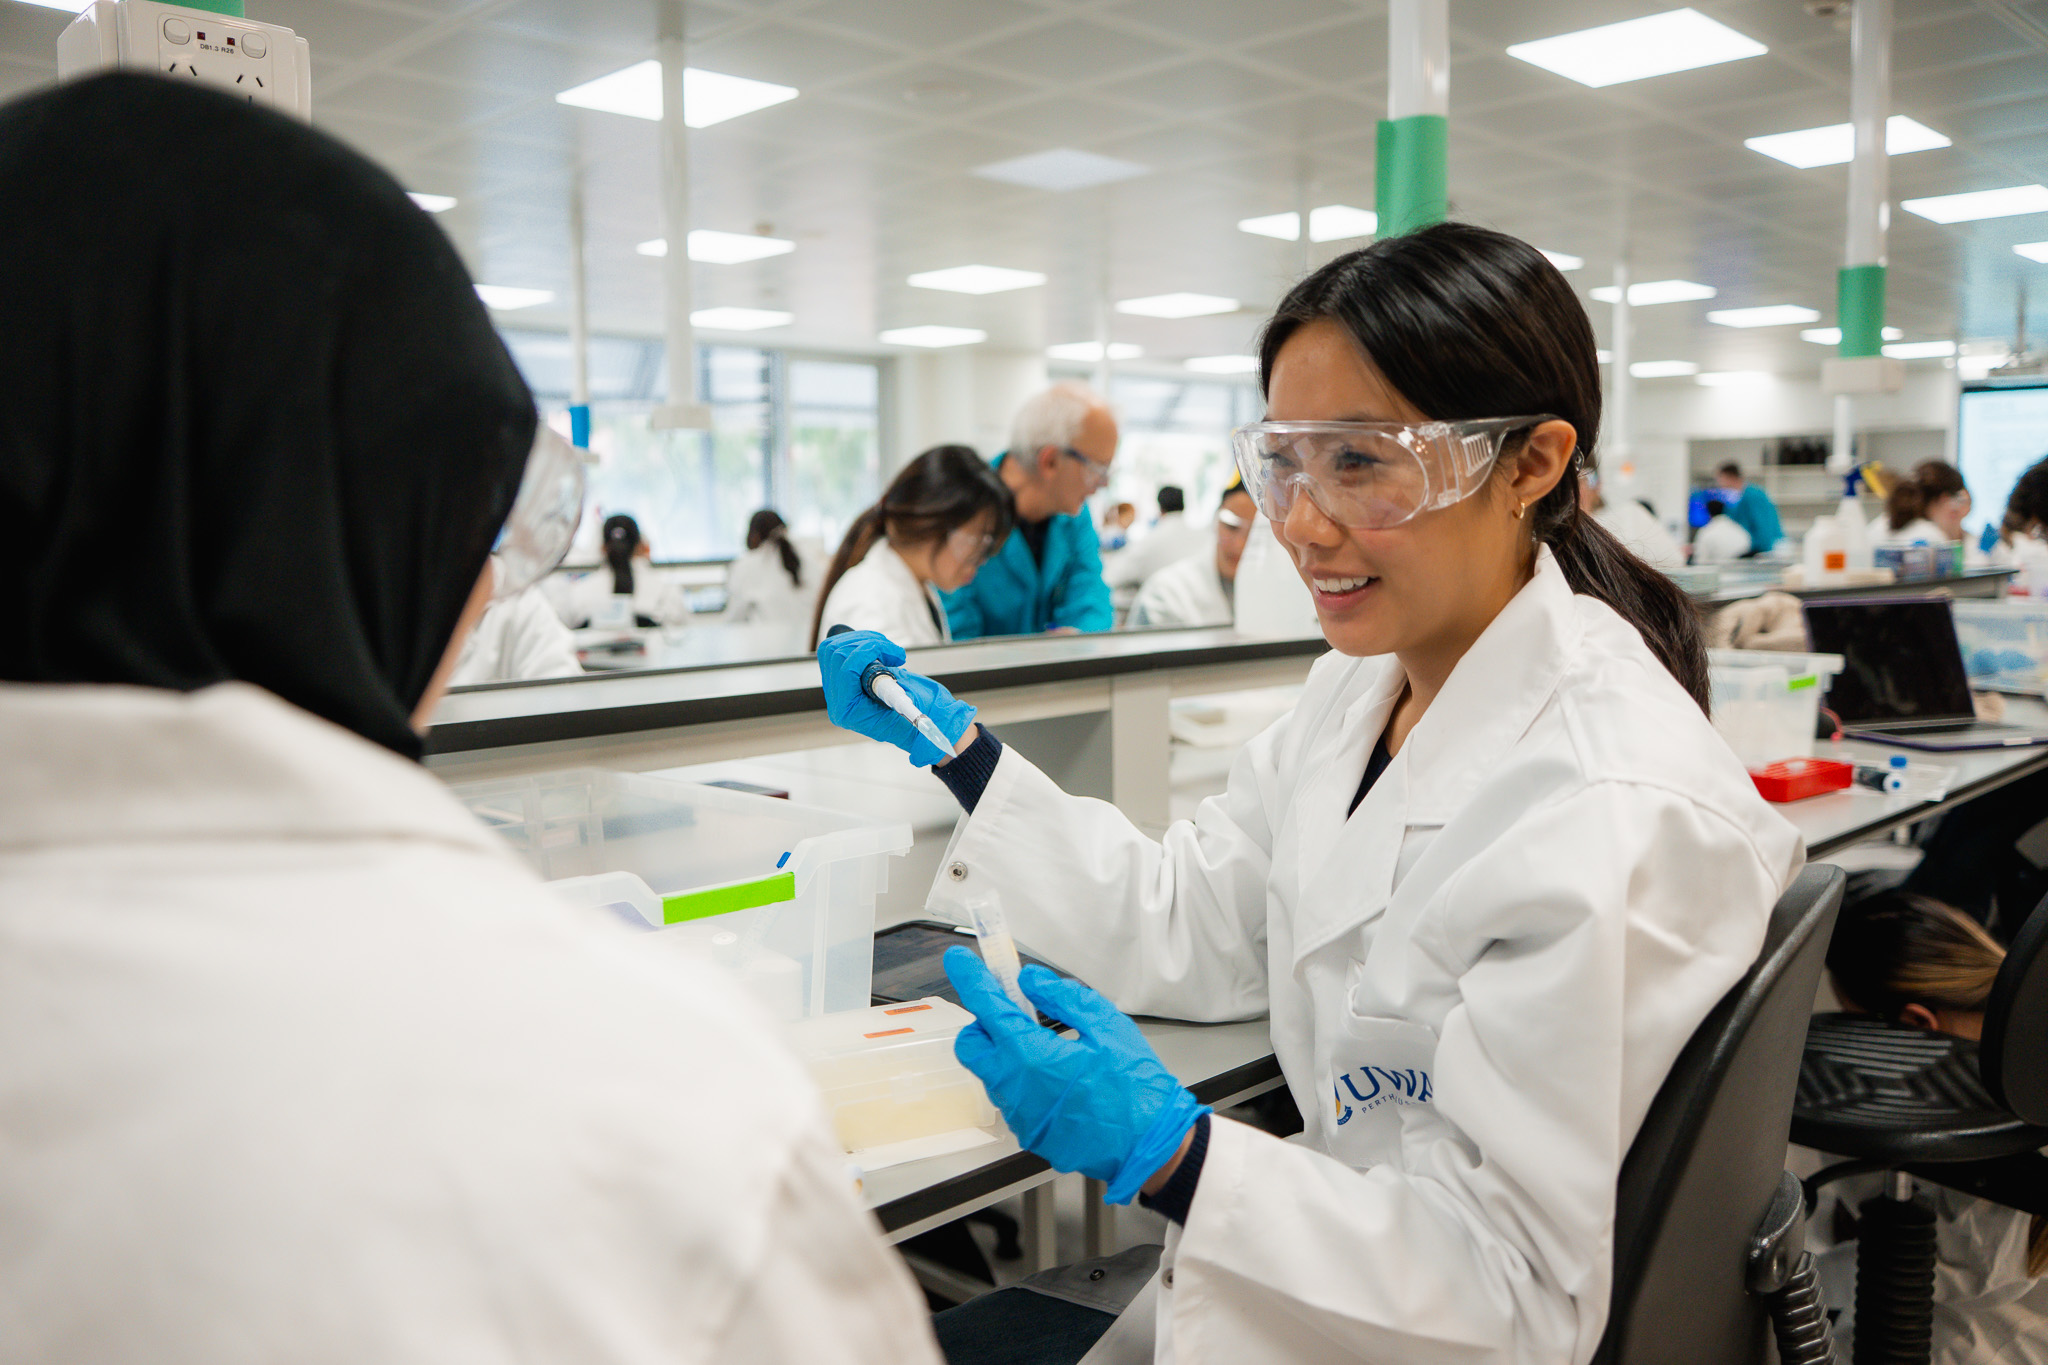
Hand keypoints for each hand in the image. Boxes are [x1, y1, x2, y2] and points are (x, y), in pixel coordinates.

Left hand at [817, 629, 975, 766]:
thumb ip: (892, 690)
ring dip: (864, 640)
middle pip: (833, 653)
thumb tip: (881, 671)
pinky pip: (840, 649)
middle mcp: (837, 700)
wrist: (917, 730)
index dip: (870, 653)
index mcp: (849, 712)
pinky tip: (881, 651)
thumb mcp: (908, 708)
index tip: (897, 656)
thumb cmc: (916, 723)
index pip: (846, 670)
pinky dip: (862, 642)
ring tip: (890, 652)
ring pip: (834, 647)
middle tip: (894, 653)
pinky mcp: (842, 677)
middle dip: (865, 643)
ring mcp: (836, 688)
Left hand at [945, 946, 1207, 1204]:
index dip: (970, 979)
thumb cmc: (1135, 1089)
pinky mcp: (1030, 1133)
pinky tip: (1061, 1079)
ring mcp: (1019, 1116)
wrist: (1149, 1147)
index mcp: (1030, 1056)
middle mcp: (1014, 1089)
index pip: (986, 1008)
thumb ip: (1063, 998)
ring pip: (992, 1073)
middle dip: (984, 1023)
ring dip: (1007, 1053)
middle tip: (1015, 1012)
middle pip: (971, 1046)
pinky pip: (1013, 1098)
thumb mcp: (1107, 1027)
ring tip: (1050, 1047)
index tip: (959, 960)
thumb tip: (1031, 981)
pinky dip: (1024, 1081)